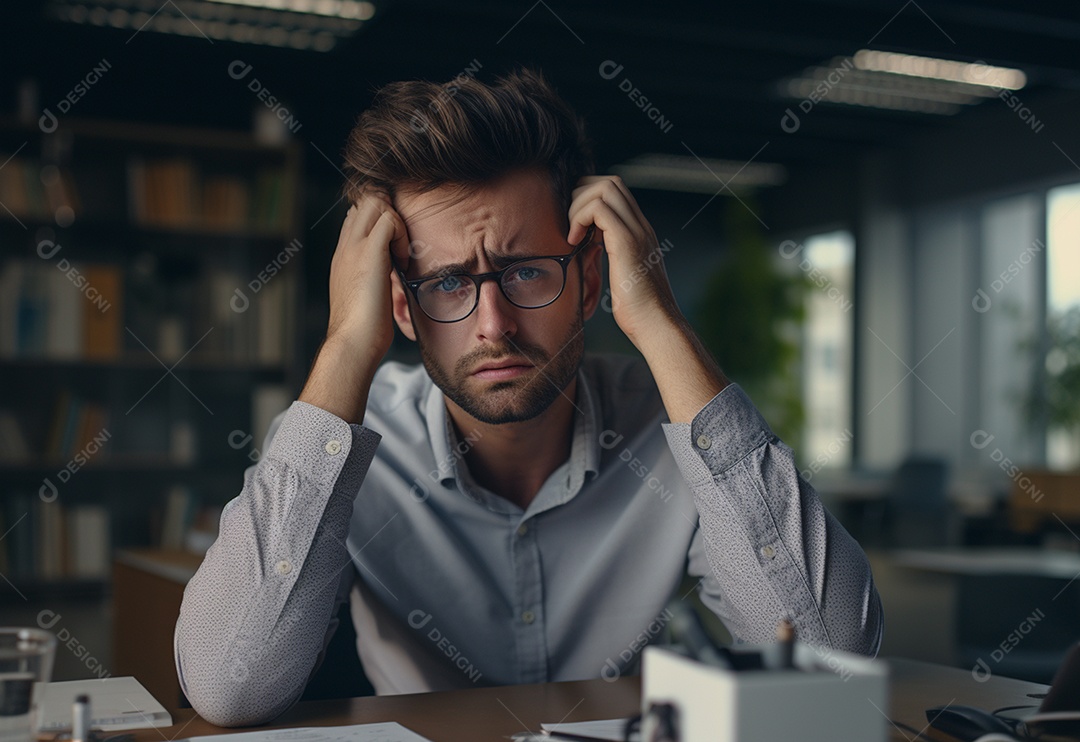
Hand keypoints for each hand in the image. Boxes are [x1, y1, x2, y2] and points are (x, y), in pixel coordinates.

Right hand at [299, 192, 407, 422]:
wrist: (353, 342)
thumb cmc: (364, 329)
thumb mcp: (369, 296)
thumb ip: (377, 278)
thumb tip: (393, 276)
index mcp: (343, 256)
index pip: (357, 215)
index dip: (379, 221)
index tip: (395, 247)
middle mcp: (345, 246)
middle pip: (365, 201)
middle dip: (390, 214)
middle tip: (401, 245)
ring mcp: (354, 247)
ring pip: (375, 202)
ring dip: (396, 221)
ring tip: (400, 253)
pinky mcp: (369, 253)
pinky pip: (389, 220)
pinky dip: (401, 233)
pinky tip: (401, 260)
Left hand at [568, 176, 726, 421]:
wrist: (657, 326)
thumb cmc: (638, 312)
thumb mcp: (622, 278)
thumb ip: (613, 259)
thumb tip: (591, 253)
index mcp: (640, 233)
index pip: (616, 193)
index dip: (589, 199)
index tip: (575, 226)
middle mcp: (641, 227)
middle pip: (610, 182)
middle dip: (582, 195)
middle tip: (570, 225)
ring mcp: (637, 231)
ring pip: (604, 188)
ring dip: (579, 205)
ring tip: (572, 234)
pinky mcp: (627, 242)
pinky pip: (598, 208)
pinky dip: (579, 218)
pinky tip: (574, 242)